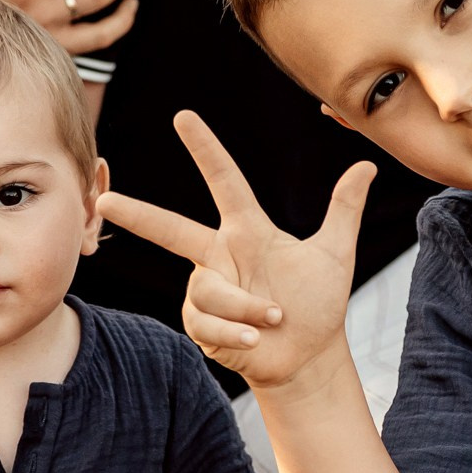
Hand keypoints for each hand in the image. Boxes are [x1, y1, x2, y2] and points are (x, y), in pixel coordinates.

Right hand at [103, 111, 373, 390]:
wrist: (308, 355)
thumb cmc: (318, 302)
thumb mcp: (334, 255)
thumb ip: (344, 210)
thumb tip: (367, 167)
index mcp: (248, 231)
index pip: (223, 182)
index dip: (205, 150)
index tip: (184, 117)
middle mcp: (219, 256)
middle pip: (171, 230)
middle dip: (137, 215)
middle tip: (104, 199)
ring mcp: (206, 290)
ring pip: (209, 290)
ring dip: (247, 307)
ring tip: (275, 319)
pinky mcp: (200, 323)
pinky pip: (207, 321)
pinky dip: (236, 330)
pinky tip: (255, 340)